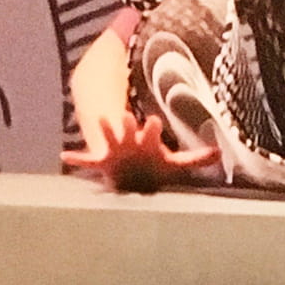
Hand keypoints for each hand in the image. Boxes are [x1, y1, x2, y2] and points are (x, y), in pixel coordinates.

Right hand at [64, 112, 218, 193]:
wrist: (132, 169)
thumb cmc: (155, 164)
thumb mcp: (175, 164)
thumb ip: (197, 159)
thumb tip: (219, 153)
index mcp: (147, 142)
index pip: (150, 131)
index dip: (151, 127)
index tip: (153, 121)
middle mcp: (130, 142)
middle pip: (128, 129)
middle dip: (127, 124)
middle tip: (125, 115)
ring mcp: (115, 149)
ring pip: (107, 135)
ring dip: (103, 129)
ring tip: (98, 119)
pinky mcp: (102, 161)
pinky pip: (86, 160)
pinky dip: (76, 159)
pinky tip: (64, 157)